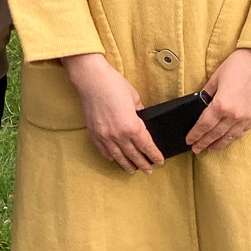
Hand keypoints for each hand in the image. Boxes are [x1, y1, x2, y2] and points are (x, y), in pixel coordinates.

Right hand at [62, 53, 162, 172]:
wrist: (91, 79)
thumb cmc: (113, 84)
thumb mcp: (134, 97)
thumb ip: (140, 112)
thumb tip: (141, 119)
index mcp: (132, 126)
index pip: (146, 146)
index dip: (154, 155)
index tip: (159, 161)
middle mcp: (118, 135)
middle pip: (134, 155)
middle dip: (143, 164)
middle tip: (149, 171)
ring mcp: (104, 136)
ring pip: (118, 157)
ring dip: (127, 165)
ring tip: (133, 170)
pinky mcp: (94, 133)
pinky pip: (103, 151)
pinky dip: (110, 157)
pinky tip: (114, 159)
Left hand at [186, 48, 250, 153]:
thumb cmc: (236, 65)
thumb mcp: (215, 78)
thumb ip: (207, 94)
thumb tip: (201, 105)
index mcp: (221, 105)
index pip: (204, 125)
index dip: (195, 134)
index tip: (189, 140)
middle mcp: (234, 115)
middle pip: (215, 134)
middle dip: (204, 143)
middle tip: (196, 149)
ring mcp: (246, 117)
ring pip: (229, 136)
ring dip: (218, 144)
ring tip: (210, 149)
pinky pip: (242, 132)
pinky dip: (233, 138)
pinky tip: (228, 139)